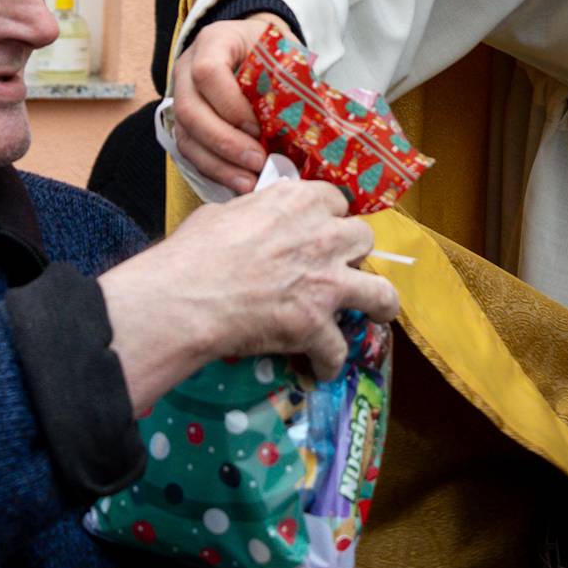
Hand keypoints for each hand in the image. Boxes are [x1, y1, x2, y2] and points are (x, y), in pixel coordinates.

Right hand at [97, 176, 399, 410]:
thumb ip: (257, 214)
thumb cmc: (195, 250)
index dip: (331, 217)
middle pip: (364, 240)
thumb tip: (255, 222)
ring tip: (376, 314)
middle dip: (354, 253)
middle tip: (339, 267)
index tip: (322, 230)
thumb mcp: (226, 213)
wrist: (186, 296)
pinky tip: (321, 367)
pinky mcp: (317, 324)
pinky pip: (338, 348)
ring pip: (381, 293)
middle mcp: (324, 237)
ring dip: (380, 305)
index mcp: (299, 202)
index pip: (336, 200)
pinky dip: (328, 361)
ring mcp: (326, 282)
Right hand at [167, 14, 293, 193]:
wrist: (251, 47)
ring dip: (218, 163)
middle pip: (189, 110)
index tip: (259, 128)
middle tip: (258, 162)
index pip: (207, 72)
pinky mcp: (184, 121)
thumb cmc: (270, 51)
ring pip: (186, 135)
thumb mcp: (283, 53)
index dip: (230, 105)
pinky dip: (214, 169)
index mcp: (213, 41)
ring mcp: (180, 95)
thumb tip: (309, 124)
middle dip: (224, 142)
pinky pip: (190, 150)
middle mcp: (186, 67)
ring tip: (249, 182)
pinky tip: (239, 181)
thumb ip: (289, 80)